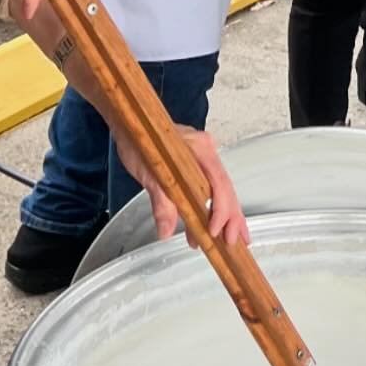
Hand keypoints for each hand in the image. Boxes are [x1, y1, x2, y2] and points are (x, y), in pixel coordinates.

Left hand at [113, 126, 249, 246]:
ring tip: (228, 242)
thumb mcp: (147, 172)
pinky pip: (212, 188)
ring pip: (222, 190)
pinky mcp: (200, 165)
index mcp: (200, 148)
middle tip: (233, 243)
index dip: (220, 209)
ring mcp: (206, 157)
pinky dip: (215, 208)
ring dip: (226, 217)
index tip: (215, 231)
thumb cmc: (140, 139)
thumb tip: (166, 230)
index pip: (218, 182)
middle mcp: (208, 151)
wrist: (132, 121)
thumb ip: (161, 200)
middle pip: (226, 188)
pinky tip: (214, 227)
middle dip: (232, 218)